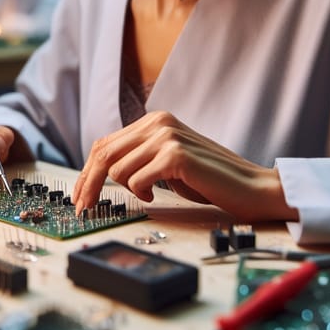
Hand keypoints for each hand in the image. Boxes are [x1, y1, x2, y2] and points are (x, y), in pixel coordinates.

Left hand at [72, 111, 297, 221]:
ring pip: (118, 169)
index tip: (78, 195)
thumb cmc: (208, 180)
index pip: (105, 143)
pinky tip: (156, 195)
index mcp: (155, 121)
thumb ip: (138, 158)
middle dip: (88, 184)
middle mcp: (158, 122)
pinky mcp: (176, 155)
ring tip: (148, 194)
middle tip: (83, 209)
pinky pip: (137, 179)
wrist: (251, 188)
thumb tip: (100, 172)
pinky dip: (141, 192)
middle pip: (103, 154)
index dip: (86, 171)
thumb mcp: (166, 163)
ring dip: (127, 189)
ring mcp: (167, 136)